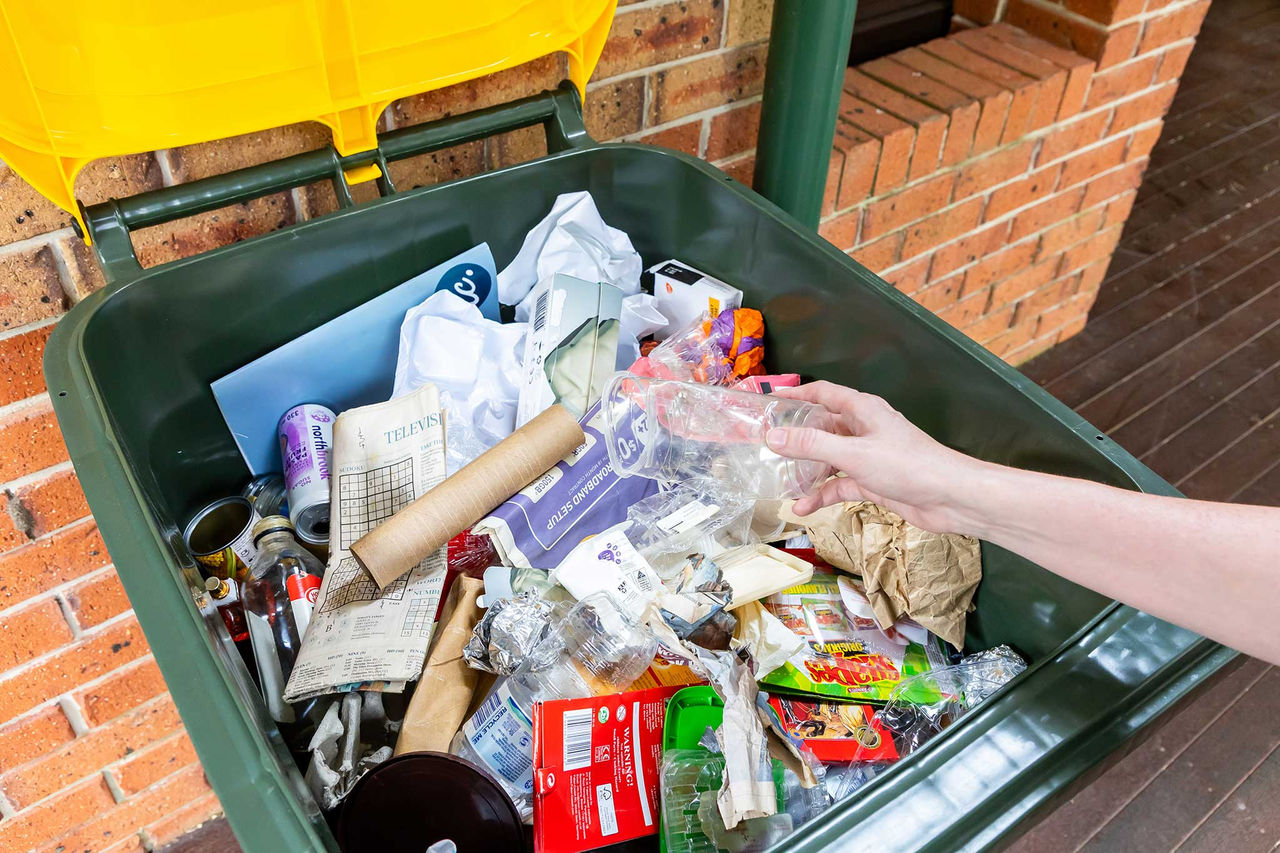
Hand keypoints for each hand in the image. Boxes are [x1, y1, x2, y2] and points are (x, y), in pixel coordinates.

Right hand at [765, 381, 982, 533]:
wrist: (950, 497)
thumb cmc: (908, 465)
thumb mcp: (854, 453)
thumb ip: (813, 445)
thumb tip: (774, 436)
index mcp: (862, 410)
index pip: (823, 393)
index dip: (796, 394)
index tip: (769, 401)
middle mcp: (863, 429)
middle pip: (822, 427)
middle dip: (795, 437)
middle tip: (766, 446)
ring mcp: (867, 456)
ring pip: (828, 458)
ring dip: (807, 471)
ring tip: (780, 481)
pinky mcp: (872, 480)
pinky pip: (839, 484)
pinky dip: (822, 494)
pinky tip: (804, 508)